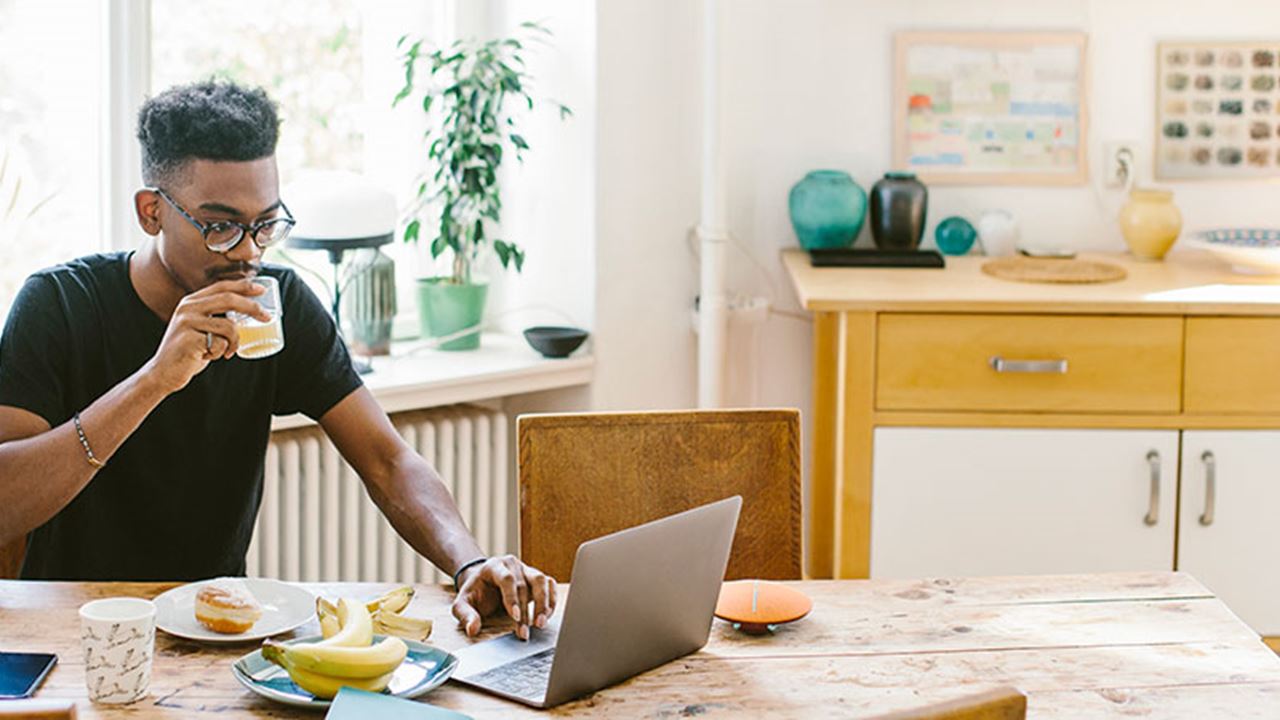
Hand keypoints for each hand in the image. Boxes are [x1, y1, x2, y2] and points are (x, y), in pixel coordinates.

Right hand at [145, 279, 269, 392]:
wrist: (164, 373)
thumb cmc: (189, 351)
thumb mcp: (201, 328)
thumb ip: (216, 316)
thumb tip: (249, 311)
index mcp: (191, 301)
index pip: (221, 286)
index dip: (243, 286)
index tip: (262, 289)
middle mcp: (188, 308)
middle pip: (228, 299)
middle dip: (252, 307)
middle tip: (267, 317)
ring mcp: (187, 322)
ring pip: (229, 326)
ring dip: (235, 342)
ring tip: (227, 352)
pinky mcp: (189, 339)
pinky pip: (221, 344)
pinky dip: (221, 353)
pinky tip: (209, 357)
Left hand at [451, 555, 556, 640]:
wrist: (483, 582)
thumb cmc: (475, 593)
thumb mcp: (462, 603)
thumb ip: (465, 615)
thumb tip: (472, 629)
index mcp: (493, 566)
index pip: (507, 579)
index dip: (512, 598)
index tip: (514, 616)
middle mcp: (512, 565)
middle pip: (525, 584)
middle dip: (526, 611)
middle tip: (524, 632)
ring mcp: (526, 570)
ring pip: (542, 580)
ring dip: (544, 603)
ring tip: (541, 623)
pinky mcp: (535, 578)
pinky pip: (549, 584)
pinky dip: (551, 600)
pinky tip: (547, 616)